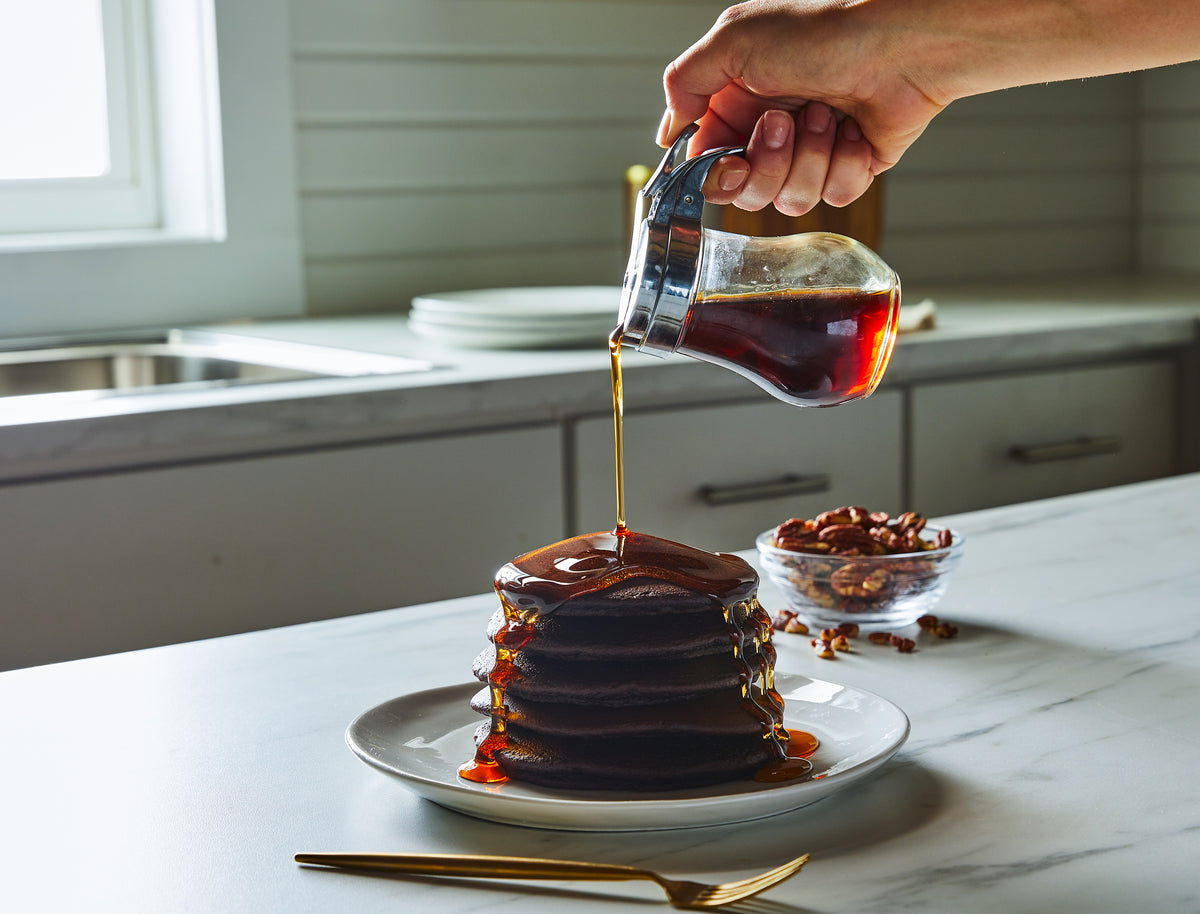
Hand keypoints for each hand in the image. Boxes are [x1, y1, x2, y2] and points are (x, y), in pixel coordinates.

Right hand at [659, 1, 949, 212]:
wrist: (899, 45)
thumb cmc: (822, 32)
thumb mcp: (734, 39)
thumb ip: (684, 81)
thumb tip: (669, 131)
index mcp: (738, 103)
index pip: (707, 164)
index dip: (716, 173)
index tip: (730, 163)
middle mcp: (771, 131)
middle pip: (746, 192)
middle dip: (767, 163)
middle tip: (784, 121)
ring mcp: (811, 153)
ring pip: (789, 200)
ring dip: (809, 158)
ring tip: (827, 114)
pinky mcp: (850, 168)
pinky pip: (834, 197)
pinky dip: (845, 165)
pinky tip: (855, 130)